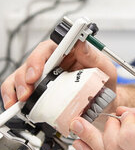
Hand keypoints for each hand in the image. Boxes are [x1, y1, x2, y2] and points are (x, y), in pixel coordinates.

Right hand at [1, 39, 117, 108]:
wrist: (106, 105)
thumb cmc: (105, 85)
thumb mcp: (106, 70)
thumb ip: (95, 57)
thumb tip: (82, 43)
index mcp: (68, 52)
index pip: (49, 48)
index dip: (38, 58)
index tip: (36, 72)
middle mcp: (53, 62)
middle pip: (31, 63)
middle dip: (25, 77)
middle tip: (28, 91)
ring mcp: (44, 77)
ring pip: (21, 76)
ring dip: (17, 87)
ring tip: (22, 100)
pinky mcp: (39, 91)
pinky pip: (19, 90)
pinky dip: (13, 96)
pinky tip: (14, 104)